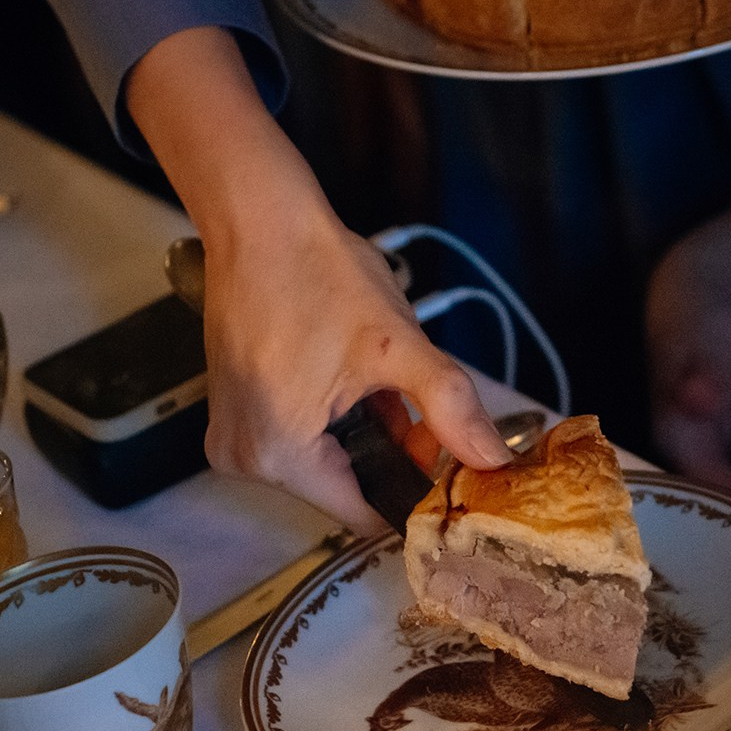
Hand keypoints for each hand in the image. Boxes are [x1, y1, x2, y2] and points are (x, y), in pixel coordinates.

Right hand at [129, 27, 510, 531]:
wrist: (259, 218)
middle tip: (431, 417)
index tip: (456, 472)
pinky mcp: (233, 413)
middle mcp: (244, 459)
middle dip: (397, 459)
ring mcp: (232, 437)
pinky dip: (338, 421)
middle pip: (346, 487)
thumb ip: (451, 409)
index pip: (365, 512)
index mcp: (278, 455)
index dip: (417, 494)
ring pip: (328, 463)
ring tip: (394, 390)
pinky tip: (360, 385)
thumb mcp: (398, 345)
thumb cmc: (323, 275)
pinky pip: (300, 439)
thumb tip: (498, 464)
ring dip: (371, 437)